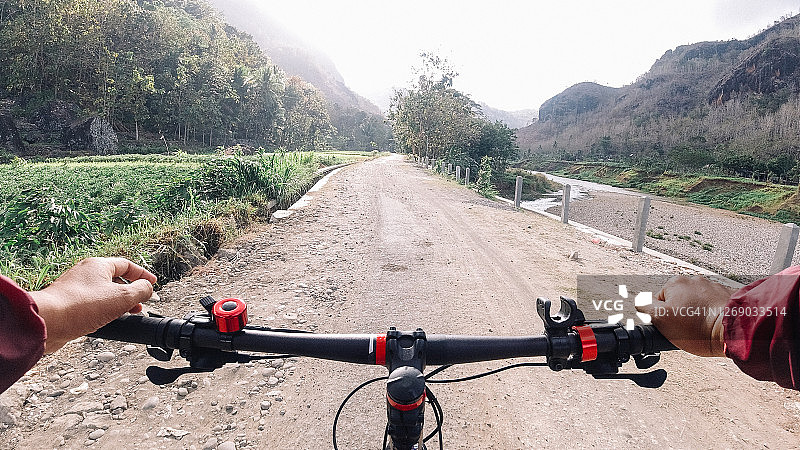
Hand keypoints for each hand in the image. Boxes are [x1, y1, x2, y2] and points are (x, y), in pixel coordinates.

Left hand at [30, 257, 156, 352]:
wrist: (48, 322)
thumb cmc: (81, 306)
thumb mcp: (122, 296)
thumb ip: (141, 291)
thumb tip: (148, 289)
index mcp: (98, 265)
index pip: (127, 265)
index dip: (142, 274)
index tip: (152, 284)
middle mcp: (85, 274)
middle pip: (115, 279)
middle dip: (131, 292)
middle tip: (141, 303)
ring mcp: (75, 289)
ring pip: (103, 293)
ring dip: (118, 303)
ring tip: (127, 314)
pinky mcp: (68, 305)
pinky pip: (92, 305)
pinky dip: (104, 311)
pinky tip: (107, 322)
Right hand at [636, 275, 734, 356]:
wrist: (735, 329)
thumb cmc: (699, 327)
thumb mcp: (661, 319)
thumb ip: (644, 307)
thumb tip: (639, 301)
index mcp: (675, 283)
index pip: (659, 301)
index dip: (663, 317)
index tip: (672, 326)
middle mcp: (694, 281)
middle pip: (679, 301)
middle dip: (681, 314)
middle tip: (687, 330)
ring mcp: (713, 287)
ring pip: (697, 304)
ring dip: (698, 314)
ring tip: (703, 329)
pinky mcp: (728, 296)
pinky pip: (714, 306)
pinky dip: (713, 314)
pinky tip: (714, 326)